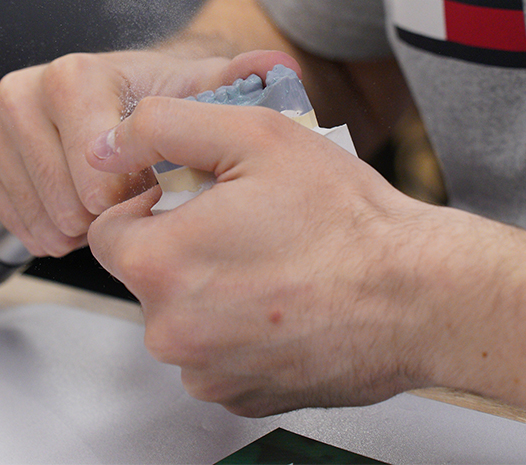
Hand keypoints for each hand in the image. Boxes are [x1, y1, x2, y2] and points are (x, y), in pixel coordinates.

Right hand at [0, 49, 297, 256]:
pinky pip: (0, 207)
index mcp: (80, 74)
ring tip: (101, 216)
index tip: (136, 195)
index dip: (113, 182)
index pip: (86, 144)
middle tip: (122, 210)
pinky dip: (36, 225)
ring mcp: (2, 121)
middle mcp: (31, 88)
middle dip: (92, 208)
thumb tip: (275, 64)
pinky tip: (70, 220)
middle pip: (52, 179)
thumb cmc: (171, 107)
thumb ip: (239, 80)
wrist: (135, 110)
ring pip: (26, 196)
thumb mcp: (209, 94)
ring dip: (65, 221)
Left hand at [86, 95, 438, 415]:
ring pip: (184, 318)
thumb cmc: (345, 220)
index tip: (200, 197)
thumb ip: (166, 126)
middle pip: (148, 276)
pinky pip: (218, 357)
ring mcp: (207, 374)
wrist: (417, 296)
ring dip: (212, 291)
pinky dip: (242, 333)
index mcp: (159, 264)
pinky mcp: (243, 400)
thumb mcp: (255, 135)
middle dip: (185, 247)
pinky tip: (288, 304)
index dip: (152, 204)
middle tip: (249, 224)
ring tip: (277, 264)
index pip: (107, 230)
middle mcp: (171, 331)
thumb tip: (110, 141)